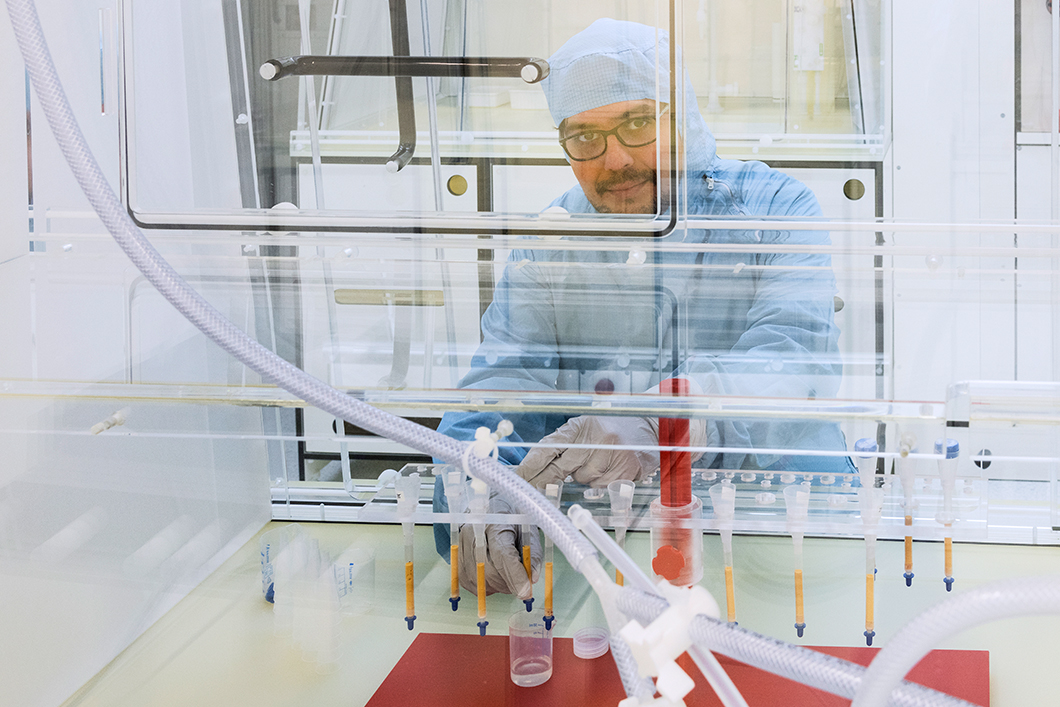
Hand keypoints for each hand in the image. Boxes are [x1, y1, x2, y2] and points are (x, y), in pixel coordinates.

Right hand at [457, 495, 540, 599]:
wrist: (490, 507)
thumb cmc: (512, 519)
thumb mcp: (530, 530)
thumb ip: (533, 554)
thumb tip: (532, 579)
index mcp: (496, 521)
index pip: (503, 554)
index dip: (515, 576)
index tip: (526, 592)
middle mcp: (474, 531)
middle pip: (489, 571)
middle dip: (508, 584)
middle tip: (521, 584)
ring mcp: (462, 543)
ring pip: (478, 580)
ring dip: (497, 586)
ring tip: (508, 577)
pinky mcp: (457, 556)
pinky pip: (469, 582)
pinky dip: (484, 587)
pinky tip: (495, 579)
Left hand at [517, 414, 708, 489]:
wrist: (651, 426)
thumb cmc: (613, 428)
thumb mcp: (586, 428)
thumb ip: (564, 445)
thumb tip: (535, 470)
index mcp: (580, 425)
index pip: (548, 446)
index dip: (530, 465)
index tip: (518, 478)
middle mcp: (595, 437)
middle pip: (559, 468)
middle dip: (545, 481)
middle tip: (533, 490)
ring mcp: (611, 454)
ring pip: (582, 479)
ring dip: (584, 477)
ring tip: (598, 463)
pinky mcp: (626, 469)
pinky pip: (602, 486)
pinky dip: (602, 482)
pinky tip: (611, 470)